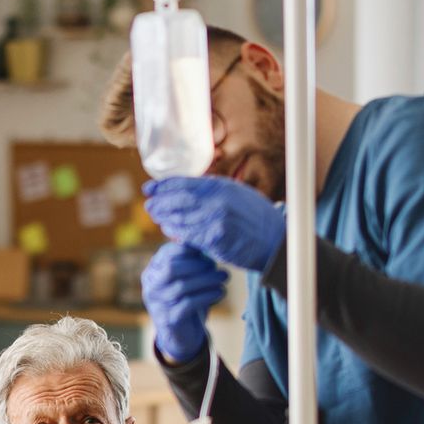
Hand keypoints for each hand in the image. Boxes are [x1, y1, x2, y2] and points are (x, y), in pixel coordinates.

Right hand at [142, 243, 227, 363]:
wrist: (180, 334)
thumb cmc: (185, 299)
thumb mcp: (185, 277)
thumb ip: (190, 260)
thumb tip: (204, 237)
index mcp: (153, 271)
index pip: (167, 254)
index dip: (188, 249)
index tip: (208, 249)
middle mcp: (151, 287)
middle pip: (172, 269)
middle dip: (198, 265)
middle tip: (217, 266)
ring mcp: (158, 304)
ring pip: (182, 287)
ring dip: (207, 280)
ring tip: (223, 277)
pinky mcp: (169, 320)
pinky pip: (188, 305)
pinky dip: (207, 296)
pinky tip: (220, 292)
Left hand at [143, 176, 285, 272]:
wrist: (274, 241)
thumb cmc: (255, 219)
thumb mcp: (238, 195)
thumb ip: (217, 189)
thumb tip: (198, 182)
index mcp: (222, 187)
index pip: (187, 182)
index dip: (165, 185)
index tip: (150, 188)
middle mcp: (219, 200)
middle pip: (180, 199)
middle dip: (161, 201)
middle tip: (149, 205)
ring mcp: (217, 219)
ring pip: (182, 218)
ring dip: (166, 218)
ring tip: (157, 217)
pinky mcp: (216, 238)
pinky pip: (190, 235)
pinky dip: (178, 233)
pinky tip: (171, 232)